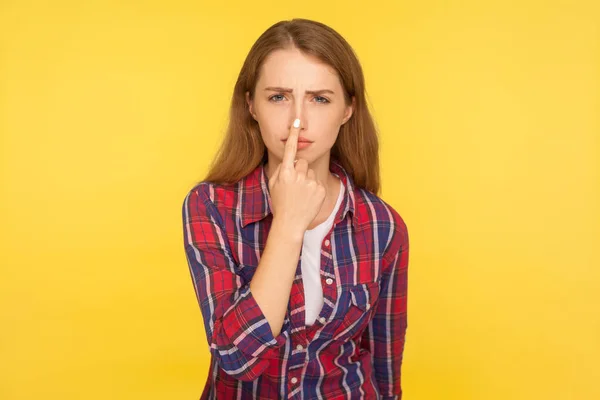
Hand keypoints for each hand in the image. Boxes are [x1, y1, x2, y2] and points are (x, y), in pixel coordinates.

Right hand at [268, 118, 326, 236]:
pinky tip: (308, 198)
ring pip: (310, 172)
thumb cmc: (280, 203)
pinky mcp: (320, 189)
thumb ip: (282, 169)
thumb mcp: (274, 184)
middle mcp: (298, 175)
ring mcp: (310, 182)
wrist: (291, 223)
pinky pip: (317, 181)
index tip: (297, 122)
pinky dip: (313, 188)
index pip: (290, 149)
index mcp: (285, 173)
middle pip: (302, 162)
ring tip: (300, 194)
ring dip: (306, 179)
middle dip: (299, 169)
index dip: (293, 135)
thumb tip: (290, 159)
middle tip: (294, 185)